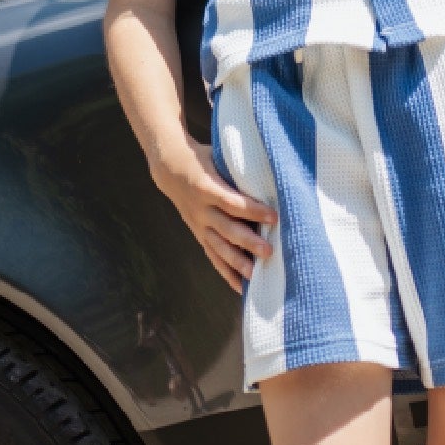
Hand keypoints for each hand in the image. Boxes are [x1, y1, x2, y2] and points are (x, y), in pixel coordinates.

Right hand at [153, 139, 277, 293]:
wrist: (170, 168)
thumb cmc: (203, 159)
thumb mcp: (218, 158)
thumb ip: (238, 172)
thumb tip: (271, 177)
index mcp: (206, 187)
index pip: (232, 203)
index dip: (253, 210)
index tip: (274, 216)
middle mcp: (201, 210)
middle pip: (227, 229)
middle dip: (248, 242)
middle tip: (269, 251)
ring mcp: (198, 225)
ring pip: (219, 247)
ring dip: (238, 262)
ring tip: (256, 275)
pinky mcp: (199, 235)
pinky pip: (213, 256)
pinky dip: (226, 272)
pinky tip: (241, 286)